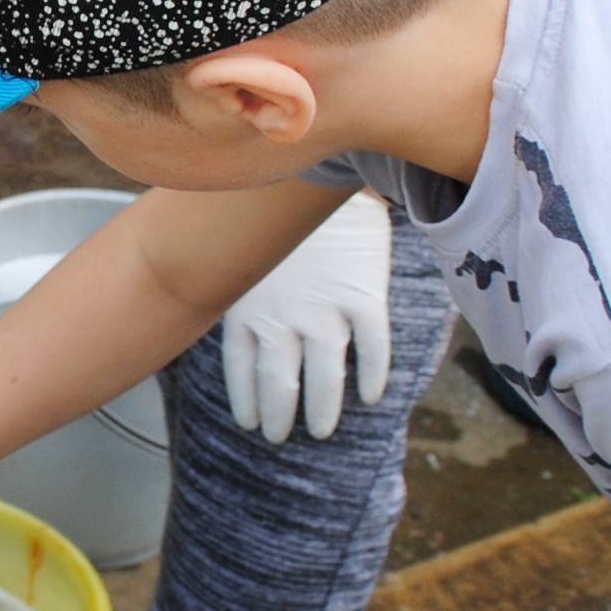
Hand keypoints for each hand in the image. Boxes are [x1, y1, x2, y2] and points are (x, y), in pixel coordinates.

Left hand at [218, 194, 394, 441]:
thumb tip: (238, 327)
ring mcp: (325, 309)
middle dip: (279, 416)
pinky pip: (371, 348)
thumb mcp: (245, 255)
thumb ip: (242, 292)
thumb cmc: (277, 214)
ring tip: (320, 430)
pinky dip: (372, 376)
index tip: (252, 422)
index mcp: (249, 305)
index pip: (242, 370)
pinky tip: (370, 396)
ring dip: (322, 409)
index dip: (247, 401)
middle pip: (280, 382)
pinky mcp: (364, 297)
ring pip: (325, 376)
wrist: (322, 174)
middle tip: (281, 436)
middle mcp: (284, 316)